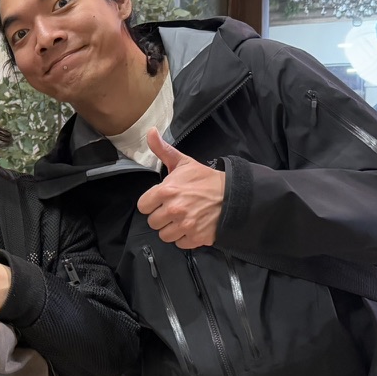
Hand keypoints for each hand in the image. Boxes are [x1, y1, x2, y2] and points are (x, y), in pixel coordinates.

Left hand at [136, 128, 224, 248]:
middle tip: (174, 209)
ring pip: (164, 235)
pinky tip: (191, 227)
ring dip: (171, 229)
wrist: (233, 195)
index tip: (161, 200)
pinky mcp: (195, 238)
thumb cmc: (205, 179)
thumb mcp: (183, 162)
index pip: (143, 206)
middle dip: (161, 216)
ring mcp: (184, 225)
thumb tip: (150, 131)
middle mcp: (173, 209)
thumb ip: (162, 150)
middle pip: (153, 222)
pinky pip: (179, 244)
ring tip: (182, 219)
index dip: (151, 203)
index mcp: (165, 191)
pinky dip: (184, 238)